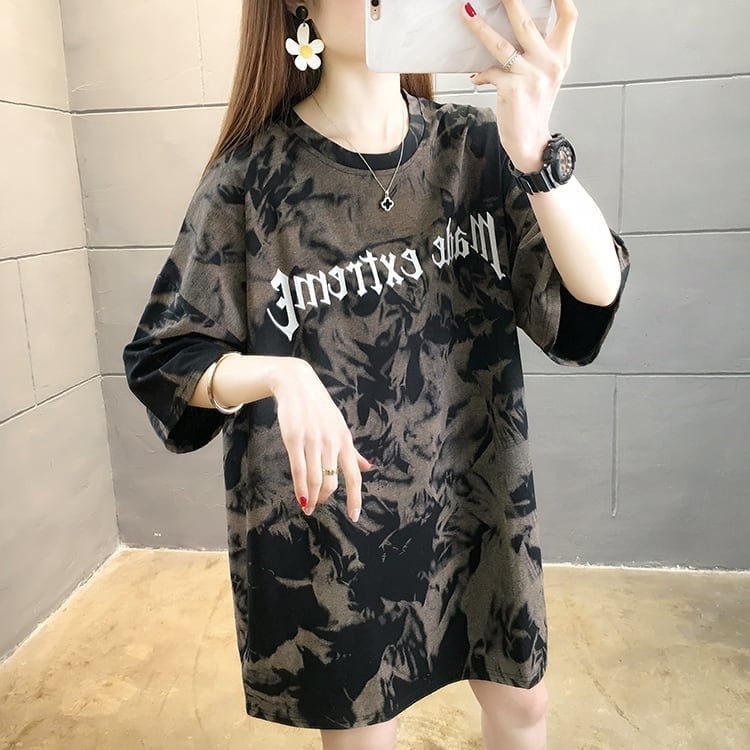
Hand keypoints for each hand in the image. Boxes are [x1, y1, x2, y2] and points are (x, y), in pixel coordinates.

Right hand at [271, 358, 370, 521]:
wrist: (298, 385)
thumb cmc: (320, 408)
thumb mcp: (340, 428)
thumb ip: (353, 451)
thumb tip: (368, 467)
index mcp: (345, 441)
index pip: (354, 476)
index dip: (355, 498)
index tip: (354, 516)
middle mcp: (332, 442)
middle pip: (332, 481)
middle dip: (325, 498)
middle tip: (318, 505)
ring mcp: (313, 441)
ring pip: (315, 479)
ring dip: (312, 497)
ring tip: (308, 506)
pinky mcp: (294, 439)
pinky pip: (298, 469)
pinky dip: (300, 488)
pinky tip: (300, 498)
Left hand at [462, 0, 577, 171]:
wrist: (530, 142)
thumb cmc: (534, 108)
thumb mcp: (543, 76)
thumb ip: (535, 52)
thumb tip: (511, 26)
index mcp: (560, 57)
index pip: (569, 17)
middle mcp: (549, 64)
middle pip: (527, 23)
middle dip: (510, 2)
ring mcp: (531, 77)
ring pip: (501, 45)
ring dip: (480, 28)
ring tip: (466, 13)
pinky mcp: (512, 90)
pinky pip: (490, 73)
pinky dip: (480, 74)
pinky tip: (475, 77)